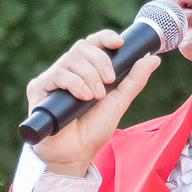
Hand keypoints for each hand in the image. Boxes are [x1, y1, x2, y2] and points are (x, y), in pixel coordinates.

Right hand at [23, 32, 160, 175]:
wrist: (75, 154)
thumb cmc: (93, 131)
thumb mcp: (118, 103)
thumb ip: (134, 80)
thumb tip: (153, 59)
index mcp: (85, 70)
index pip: (92, 44)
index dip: (104, 37)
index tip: (118, 42)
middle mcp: (67, 71)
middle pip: (82, 47)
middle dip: (100, 61)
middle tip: (110, 81)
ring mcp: (52, 79)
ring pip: (70, 59)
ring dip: (89, 75)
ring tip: (96, 96)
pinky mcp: (38, 89)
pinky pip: (57, 74)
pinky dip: (74, 83)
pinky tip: (84, 96)